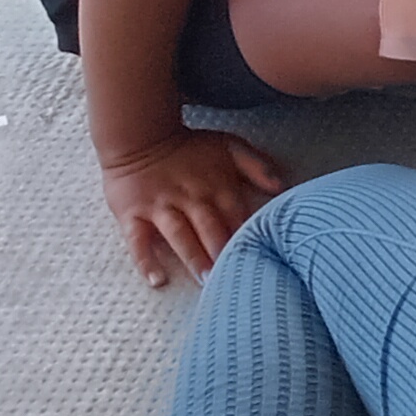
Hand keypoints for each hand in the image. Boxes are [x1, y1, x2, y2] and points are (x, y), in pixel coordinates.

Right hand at [101, 127, 284, 285]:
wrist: (139, 135)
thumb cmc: (187, 147)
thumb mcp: (229, 146)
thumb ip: (257, 166)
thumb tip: (282, 187)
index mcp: (216, 187)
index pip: (237, 216)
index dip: (249, 237)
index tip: (261, 259)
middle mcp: (190, 199)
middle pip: (210, 228)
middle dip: (223, 252)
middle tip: (235, 277)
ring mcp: (160, 207)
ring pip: (179, 235)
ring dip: (193, 257)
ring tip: (205, 280)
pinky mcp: (133, 215)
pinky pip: (137, 240)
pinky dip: (145, 260)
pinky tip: (156, 280)